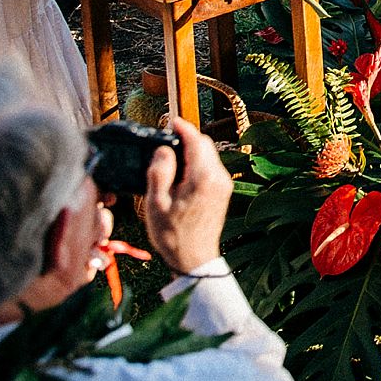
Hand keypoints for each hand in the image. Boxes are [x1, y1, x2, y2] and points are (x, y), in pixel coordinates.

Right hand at [142, 114, 231, 275]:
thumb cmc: (173, 235)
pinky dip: (197, 163)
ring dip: (192, 151)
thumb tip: (164, 149)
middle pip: (205, 145)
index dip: (182, 127)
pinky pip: (211, 168)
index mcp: (203, 178)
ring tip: (171, 160)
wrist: (194, 259)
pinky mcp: (223, 192)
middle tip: (167, 140)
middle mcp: (219, 178)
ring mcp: (224, 185)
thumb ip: (159, 171)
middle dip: (187, 138)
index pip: (196, 140)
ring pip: (209, 155)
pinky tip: (182, 174)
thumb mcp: (156, 203)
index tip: (171, 122)